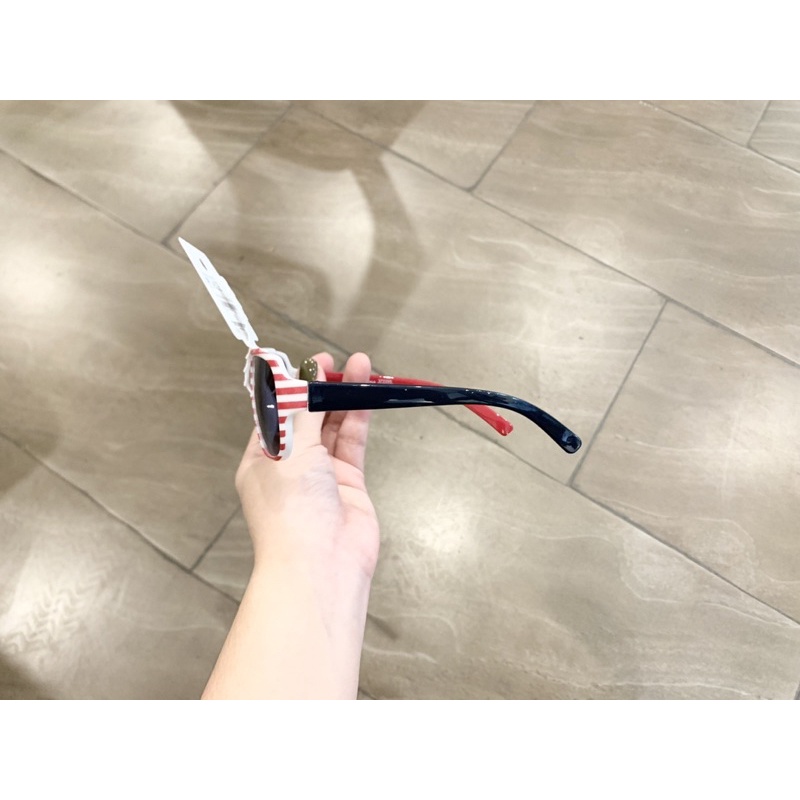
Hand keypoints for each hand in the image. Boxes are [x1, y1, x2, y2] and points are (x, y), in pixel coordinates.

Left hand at [235, 351, 379, 580]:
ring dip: (346, 398)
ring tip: (363, 368)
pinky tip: (368, 396)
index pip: (275, 414)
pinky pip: (352, 444)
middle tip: (341, 362)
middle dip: (323, 389)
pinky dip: (359, 420)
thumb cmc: (292, 506)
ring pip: (333, 427)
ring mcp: (321, 475)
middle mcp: (289, 465)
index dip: (293, 387)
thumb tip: (305, 378)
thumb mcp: (290, 452)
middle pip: (307, 417)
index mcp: (261, 459)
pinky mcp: (349, 483)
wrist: (320, 565)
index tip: (312, 364)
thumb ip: (303, 412)